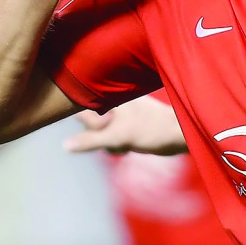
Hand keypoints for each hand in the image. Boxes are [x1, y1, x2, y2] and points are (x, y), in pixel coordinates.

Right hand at [64, 96, 188, 155]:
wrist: (181, 136)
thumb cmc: (153, 130)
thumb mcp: (118, 136)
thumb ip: (90, 140)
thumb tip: (65, 145)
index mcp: (109, 97)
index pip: (80, 103)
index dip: (79, 116)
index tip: (90, 127)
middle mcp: (113, 104)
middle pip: (88, 123)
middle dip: (96, 135)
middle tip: (113, 137)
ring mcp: (120, 117)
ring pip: (99, 135)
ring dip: (109, 143)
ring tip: (125, 143)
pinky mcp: (126, 128)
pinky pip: (111, 140)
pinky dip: (117, 146)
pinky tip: (129, 147)